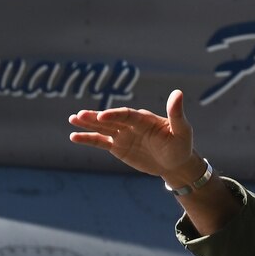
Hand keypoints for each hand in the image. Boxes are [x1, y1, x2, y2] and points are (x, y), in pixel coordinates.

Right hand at [68, 88, 200, 184]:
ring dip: (88, 124)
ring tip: (72, 119)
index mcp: (144, 119)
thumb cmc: (181, 145)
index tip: (102, 117)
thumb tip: (178, 92)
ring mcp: (123, 134)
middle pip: (111, 120)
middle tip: (79, 115)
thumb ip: (176, 113)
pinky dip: (88, 139)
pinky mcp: (118, 146)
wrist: (175, 163)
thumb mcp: (182, 130)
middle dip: (95, 117)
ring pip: (102, 128)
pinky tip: (74, 137)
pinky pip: (100, 142)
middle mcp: (131, 124)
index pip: (127, 115)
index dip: (115, 115)